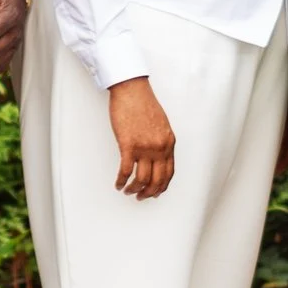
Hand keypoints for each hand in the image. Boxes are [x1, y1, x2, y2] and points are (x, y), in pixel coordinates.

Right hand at [107, 77, 175, 198]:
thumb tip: (157, 156)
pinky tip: (118, 184)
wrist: (132, 90)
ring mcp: (144, 148)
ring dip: (134, 190)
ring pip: (142, 180)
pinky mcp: (128, 145)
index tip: (155, 192)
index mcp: (168, 143)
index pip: (169, 173)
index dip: (162, 186)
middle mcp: (159, 148)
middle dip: (148, 193)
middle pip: (157, 180)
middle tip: (140, 197)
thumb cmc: (143, 103)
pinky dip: (121, 181)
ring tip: (127, 191)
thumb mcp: (161, 124)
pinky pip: (126, 171)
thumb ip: (161, 141)